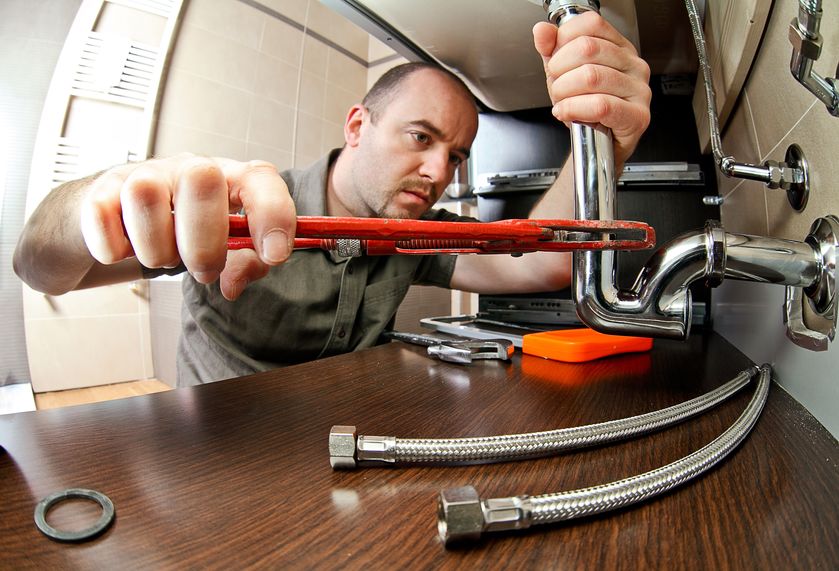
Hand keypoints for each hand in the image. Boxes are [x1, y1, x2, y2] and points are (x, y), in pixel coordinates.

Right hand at [79, 154, 295, 299]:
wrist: (121, 220)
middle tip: (203, 269)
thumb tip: (232, 285)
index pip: (261, 178)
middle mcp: (189, 168)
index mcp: (230, 179)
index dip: (272, 215)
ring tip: (163, 256)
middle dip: (205, 243)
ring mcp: (144, 175)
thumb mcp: (227, 249)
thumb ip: (245, 265)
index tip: (274, 255)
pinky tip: (125, 249)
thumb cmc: (186, 232)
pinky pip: (102, 218)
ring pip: (146, 196)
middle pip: (202, 179)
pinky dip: (114, 249)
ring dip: (156, 248)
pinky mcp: (101, 191)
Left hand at [533, 12, 650, 168]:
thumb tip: (542, 32)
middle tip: (557, 86)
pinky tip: (566, 113)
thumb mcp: (563, 75)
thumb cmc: (585, 110)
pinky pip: (600, 106)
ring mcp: (639, 90)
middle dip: (559, 69)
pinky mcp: (637, 116)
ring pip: (591, 76)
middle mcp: (633, 65)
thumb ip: (552, 50)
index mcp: (619, 48)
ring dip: (564, 93)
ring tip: (562, 103)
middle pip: (587, 48)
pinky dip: (575, 109)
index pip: (591, 24)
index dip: (564, 41)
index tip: (556, 60)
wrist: (596, 148)